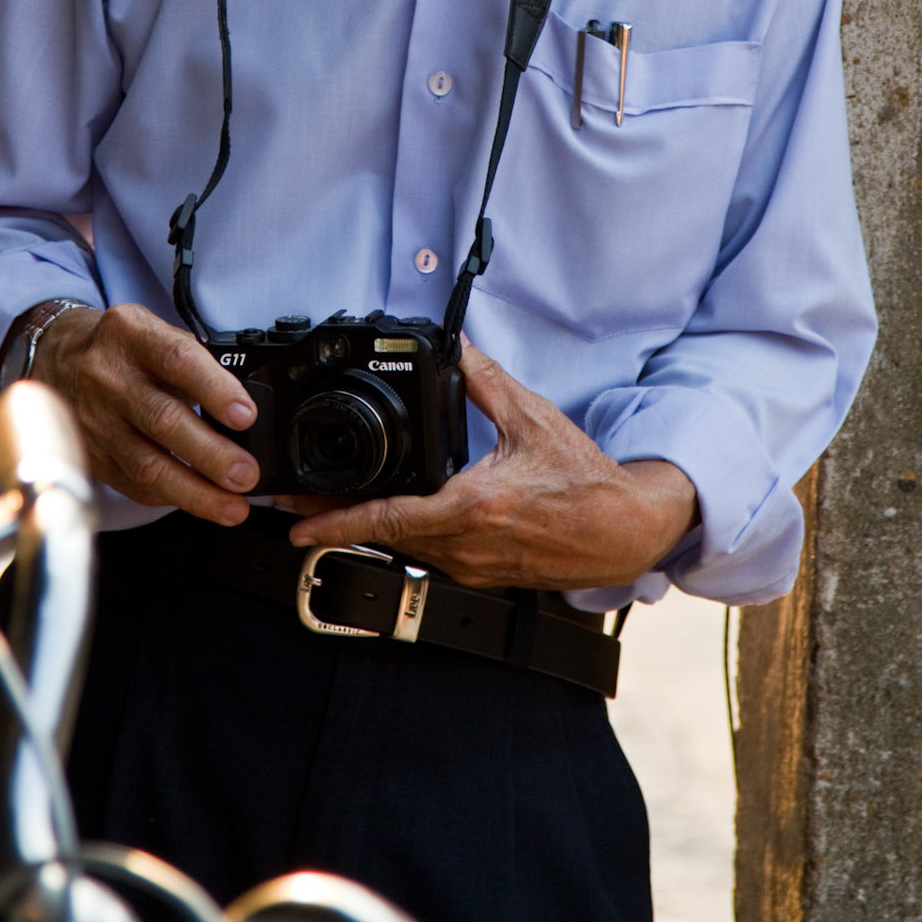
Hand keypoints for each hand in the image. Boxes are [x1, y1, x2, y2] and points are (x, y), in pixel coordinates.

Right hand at [33, 305, 257, 523]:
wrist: (57, 358)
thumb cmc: (121, 347)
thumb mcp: (152, 332)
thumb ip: (193, 363)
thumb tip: (241, 413)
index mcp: (129, 333)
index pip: (177, 359)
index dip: (214, 389)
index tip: (246, 416)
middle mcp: (106, 376)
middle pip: (162, 419)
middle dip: (211, 453)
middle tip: (245, 473)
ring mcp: (93, 419)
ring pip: (146, 464)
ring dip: (195, 491)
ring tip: (232, 505)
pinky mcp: (89, 454)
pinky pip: (132, 484)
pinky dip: (171, 496)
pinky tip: (199, 502)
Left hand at [288, 345, 698, 589]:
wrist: (625, 531)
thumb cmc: (586, 481)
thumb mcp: (531, 419)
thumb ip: (485, 381)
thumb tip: (456, 347)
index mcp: (473, 507)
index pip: (388, 519)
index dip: (336, 523)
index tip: (298, 523)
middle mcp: (467, 546)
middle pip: (384, 537)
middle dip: (337, 521)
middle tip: (295, 505)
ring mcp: (474, 566)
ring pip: (406, 549)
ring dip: (370, 529)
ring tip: (335, 508)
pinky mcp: (484, 574)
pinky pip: (432, 556)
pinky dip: (406, 536)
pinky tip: (397, 516)